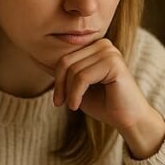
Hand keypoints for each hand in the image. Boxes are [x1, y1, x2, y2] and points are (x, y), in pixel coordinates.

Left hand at [52, 38, 164, 157]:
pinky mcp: (113, 63)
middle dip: (60, 85)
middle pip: (66, 61)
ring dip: (69, 92)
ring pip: (73, 70)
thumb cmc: (105, 104)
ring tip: (72, 105)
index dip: (56, 79)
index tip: (57, 99)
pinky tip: (76, 106)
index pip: (65, 57)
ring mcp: (110, 52)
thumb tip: (36, 59)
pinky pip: (82, 77)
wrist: (128, 120)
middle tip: (60, 103)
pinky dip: (75, 94)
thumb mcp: (78, 87)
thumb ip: (64, 73)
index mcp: (96, 47)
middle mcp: (103, 45)